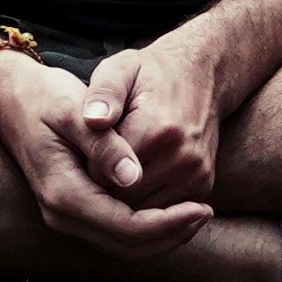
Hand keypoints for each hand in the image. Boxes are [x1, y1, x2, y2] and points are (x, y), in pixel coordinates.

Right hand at [0, 47, 211, 255]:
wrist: (12, 99)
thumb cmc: (44, 97)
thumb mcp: (72, 110)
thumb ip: (103, 145)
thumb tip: (132, 178)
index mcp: (62, 192)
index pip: (125, 226)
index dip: (167, 223)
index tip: (202, 207)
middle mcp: (61, 214)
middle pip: (127, 245)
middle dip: (170, 234)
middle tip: (206, 212)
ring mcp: (66, 215)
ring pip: (124, 245)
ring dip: (162, 235)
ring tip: (197, 214)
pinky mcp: (76, 209)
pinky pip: (117, 232)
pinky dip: (148, 227)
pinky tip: (173, 209)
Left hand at [69, 34, 238, 216]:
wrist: (201, 76)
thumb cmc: (150, 73)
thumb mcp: (120, 69)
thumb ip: (103, 94)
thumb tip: (92, 119)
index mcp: (158, 130)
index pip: (104, 174)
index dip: (85, 168)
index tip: (80, 152)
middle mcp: (182, 158)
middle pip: (124, 198)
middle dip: (103, 187)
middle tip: (90, 166)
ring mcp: (196, 175)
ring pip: (143, 211)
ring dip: (124, 200)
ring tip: (111, 171)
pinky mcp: (202, 186)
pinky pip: (163, 211)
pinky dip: (144, 202)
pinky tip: (131, 179)